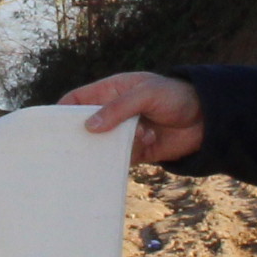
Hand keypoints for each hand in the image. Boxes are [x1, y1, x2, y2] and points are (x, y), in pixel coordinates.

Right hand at [65, 72, 205, 166]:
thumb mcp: (146, 94)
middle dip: (75, 137)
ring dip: (96, 152)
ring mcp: (123, 133)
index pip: (78, 100)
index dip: (62, 111)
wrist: (207, 119)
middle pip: (85, 126)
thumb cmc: (176, 96)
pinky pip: (117, 159)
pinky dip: (112, 164)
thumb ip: (118, 108)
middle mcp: (113, 113)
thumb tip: (89, 126)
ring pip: (100, 145)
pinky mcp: (136, 152)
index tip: (49, 127)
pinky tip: (112, 165)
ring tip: (86, 161)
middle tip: (60, 152)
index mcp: (110, 91)